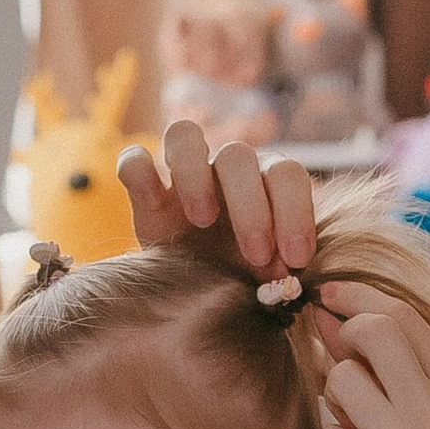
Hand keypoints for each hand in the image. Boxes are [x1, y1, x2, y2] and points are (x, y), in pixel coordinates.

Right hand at [117, 120, 316, 278]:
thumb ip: (284, 271)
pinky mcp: (143, 189)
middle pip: (236, 154)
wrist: (194, 294)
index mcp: (265, 182)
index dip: (296, 212)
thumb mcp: (268, 279)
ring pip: (183, 134)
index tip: (296, 258)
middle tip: (255, 255)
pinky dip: (139, 171)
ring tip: (201, 221)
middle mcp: (224, 169)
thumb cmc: (242, 280)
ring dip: (194, 176)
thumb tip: (290, 275)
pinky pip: (133, 158)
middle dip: (250, 206)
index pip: (286, 174)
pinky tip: (152, 204)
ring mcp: (181, 173)